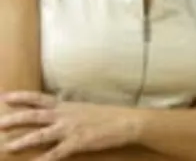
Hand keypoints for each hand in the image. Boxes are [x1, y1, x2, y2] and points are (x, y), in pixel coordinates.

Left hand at [0, 91, 139, 160]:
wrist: (126, 121)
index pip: (39, 99)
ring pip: (41, 135)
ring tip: (8, 146)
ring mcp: (70, 129)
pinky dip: (45, 160)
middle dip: (15, 119)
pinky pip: (57, 153)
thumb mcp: (85, 109)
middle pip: (34, 116)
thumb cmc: (109, 115)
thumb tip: (58, 114)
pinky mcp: (77, 142)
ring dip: (23, 141)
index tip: (5, 97)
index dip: (21, 97)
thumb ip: (69, 112)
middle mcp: (65, 115)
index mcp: (66, 105)